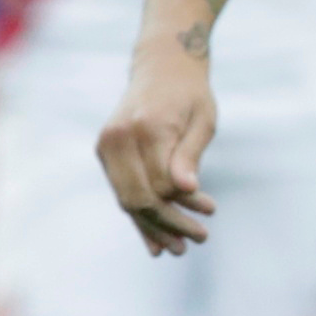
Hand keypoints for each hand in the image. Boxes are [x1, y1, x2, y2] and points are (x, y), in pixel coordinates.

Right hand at [95, 47, 220, 256]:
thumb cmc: (190, 94)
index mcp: (146, 128)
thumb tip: (186, 191)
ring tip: (179, 249)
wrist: (161, 66)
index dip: (185, 205)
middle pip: (139, 197)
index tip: (210, 211)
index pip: (161, 183)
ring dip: (152, 227)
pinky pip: (122, 191)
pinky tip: (154, 242)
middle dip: (168, 224)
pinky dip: (138, 216)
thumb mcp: (203, 119)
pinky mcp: (105, 152)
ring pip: (127, 199)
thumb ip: (191, 155)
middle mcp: (118, 139)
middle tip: (199, 240)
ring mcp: (107, 146)